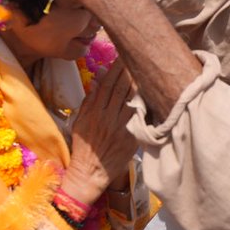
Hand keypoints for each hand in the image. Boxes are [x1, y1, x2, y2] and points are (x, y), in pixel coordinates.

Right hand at [61, 62, 138, 207]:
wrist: (90, 172)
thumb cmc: (85, 145)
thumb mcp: (80, 121)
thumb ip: (90, 100)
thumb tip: (98, 78)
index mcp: (94, 112)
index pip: (107, 85)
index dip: (115, 70)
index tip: (121, 57)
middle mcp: (108, 117)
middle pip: (121, 89)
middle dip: (128, 71)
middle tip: (136, 57)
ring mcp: (121, 127)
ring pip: (132, 100)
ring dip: (138, 84)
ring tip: (145, 70)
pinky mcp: (131, 137)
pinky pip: (139, 116)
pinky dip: (144, 104)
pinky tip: (149, 92)